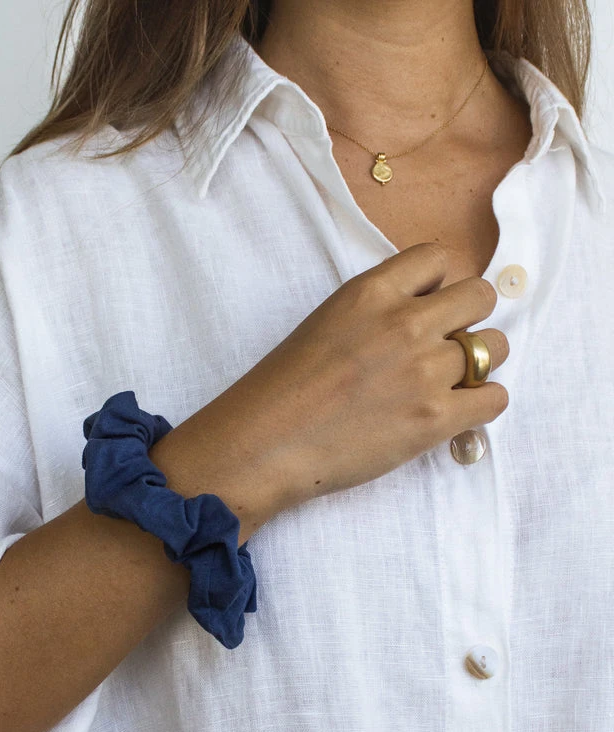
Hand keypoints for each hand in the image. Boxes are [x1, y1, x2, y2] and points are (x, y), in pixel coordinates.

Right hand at [150, 242, 508, 535]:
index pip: (439, 258)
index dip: (439, 284)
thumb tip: (422, 315)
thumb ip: (377, 310)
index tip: (427, 308)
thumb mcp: (327, 322)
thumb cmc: (284, 391)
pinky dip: (484, 403)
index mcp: (372, 291)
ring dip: (478, 363)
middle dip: (470, 319)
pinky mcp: (435, 418)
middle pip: (480, 296)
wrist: (265, 446)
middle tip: (445, 347)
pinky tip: (458, 412)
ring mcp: (424, 371)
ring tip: (449, 384)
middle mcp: (404, 322)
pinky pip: (495, 397)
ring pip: (493, 347)